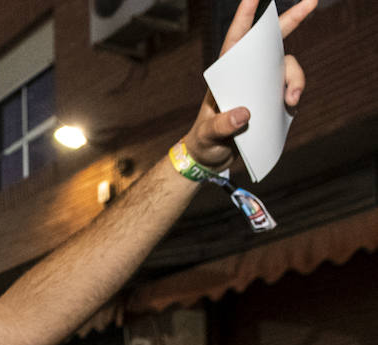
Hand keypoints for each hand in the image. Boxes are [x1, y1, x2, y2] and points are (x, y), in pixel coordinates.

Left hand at [184, 0, 314, 170]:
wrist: (213, 158)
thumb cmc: (204, 141)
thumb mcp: (208, 135)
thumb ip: (221, 126)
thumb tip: (244, 114)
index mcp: (226, 74)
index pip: (236, 40)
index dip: (245, 16)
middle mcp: (246, 74)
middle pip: (272, 43)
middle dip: (292, 20)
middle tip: (312, 1)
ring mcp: (261, 85)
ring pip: (287, 68)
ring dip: (295, 79)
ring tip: (291, 100)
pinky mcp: (272, 100)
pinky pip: (292, 89)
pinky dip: (295, 94)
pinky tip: (290, 107)